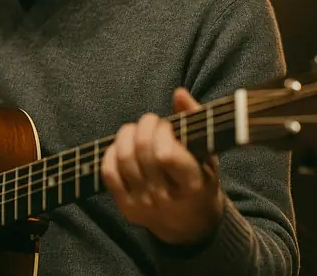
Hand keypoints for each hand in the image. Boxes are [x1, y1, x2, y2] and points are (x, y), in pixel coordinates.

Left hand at [102, 87, 225, 245]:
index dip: (161, 132)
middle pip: (142, 152)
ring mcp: (144, 204)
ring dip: (126, 135)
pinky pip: (109, 173)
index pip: (165, 155)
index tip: (167, 125)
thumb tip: (179, 93)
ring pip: (124, 160)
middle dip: (144, 127)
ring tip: (136, 130)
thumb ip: (196, 119)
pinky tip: (122, 146)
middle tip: (151, 122)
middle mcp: (167, 198)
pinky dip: (111, 153)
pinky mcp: (127, 207)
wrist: (191, 223)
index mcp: (192, 184)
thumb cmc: (201, 177)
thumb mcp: (207, 151)